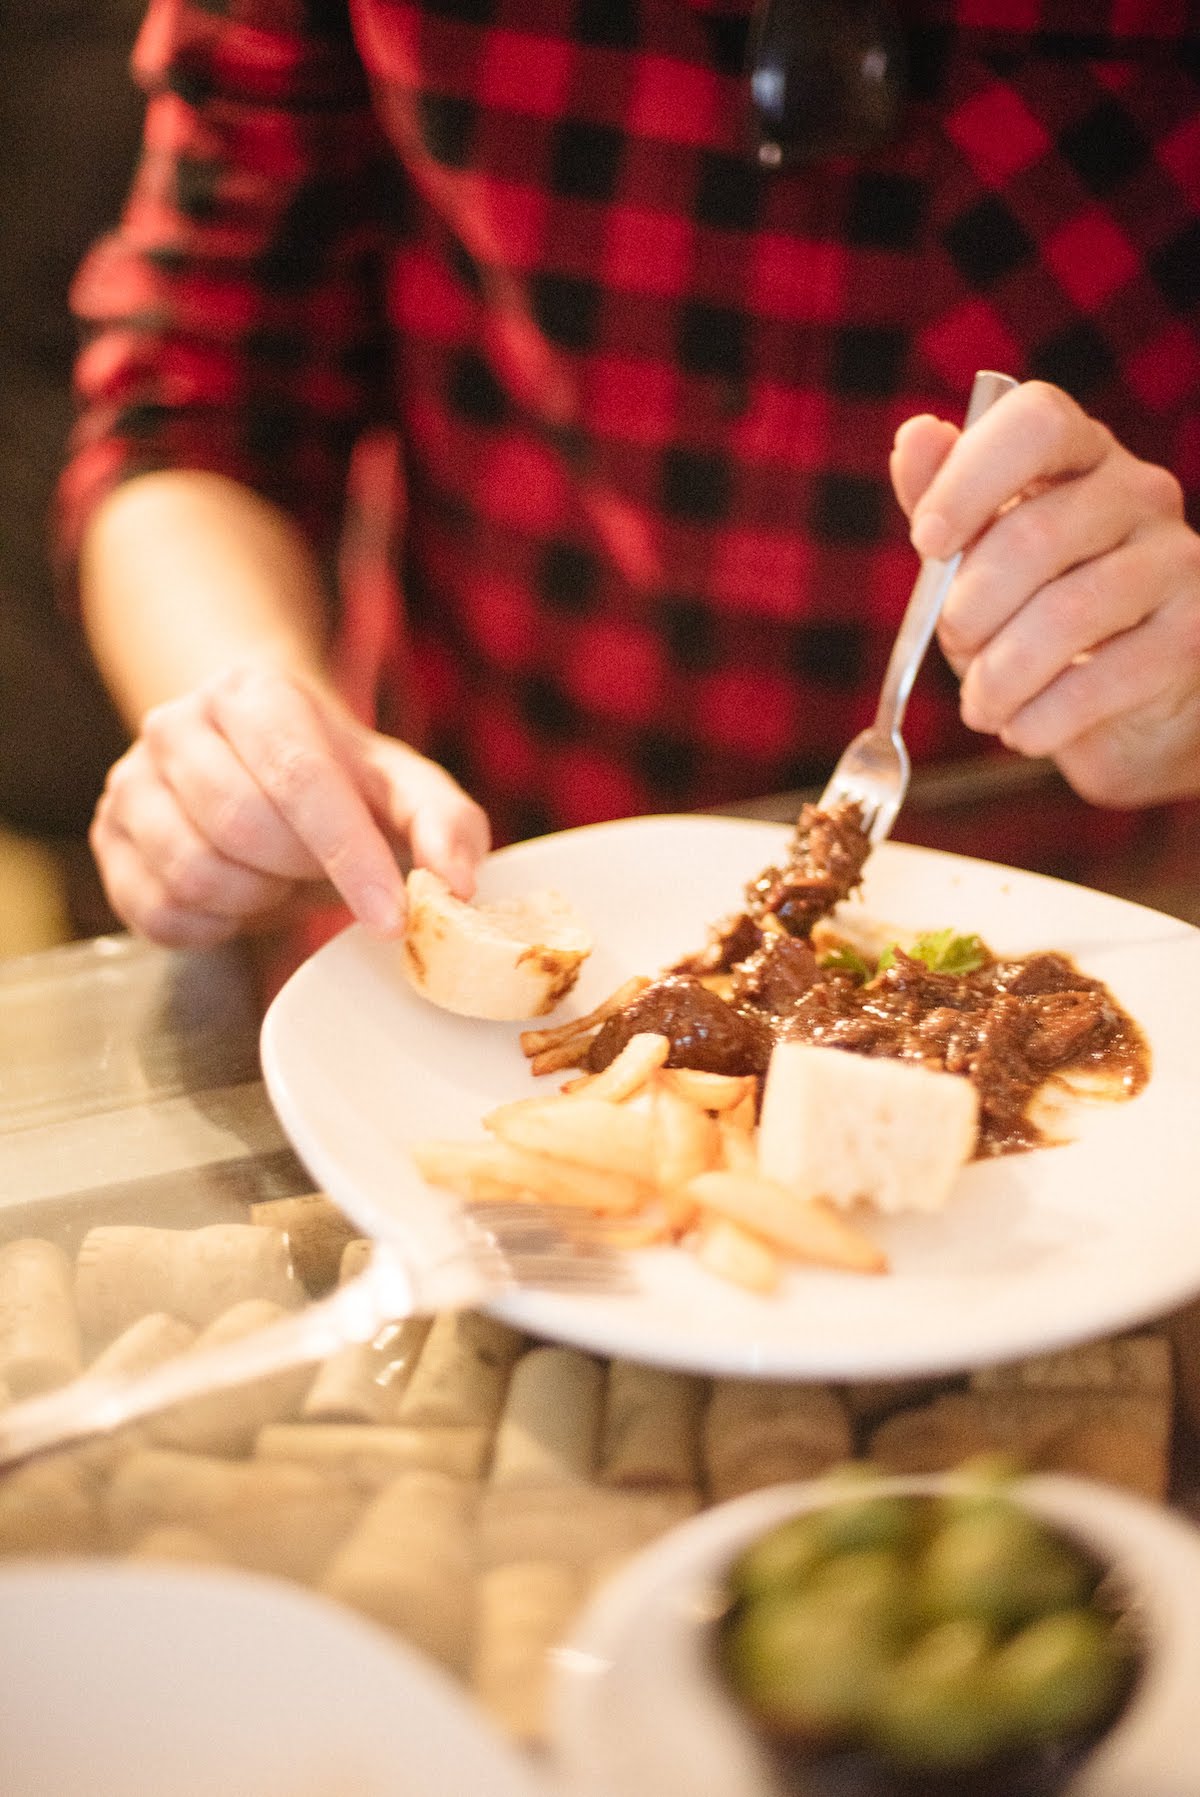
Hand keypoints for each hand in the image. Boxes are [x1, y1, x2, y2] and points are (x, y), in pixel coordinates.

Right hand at [90, 664, 489, 945]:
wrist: (255, 764)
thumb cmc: (339, 782)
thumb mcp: (403, 788)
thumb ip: (445, 825)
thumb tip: (457, 884)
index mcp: (254, 692)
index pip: (300, 779)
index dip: (349, 857)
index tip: (391, 918)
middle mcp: (176, 723)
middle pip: (242, 827)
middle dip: (301, 872)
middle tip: (323, 870)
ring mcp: (129, 781)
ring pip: (195, 874)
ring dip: (257, 899)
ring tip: (279, 874)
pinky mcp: (107, 842)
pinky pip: (160, 913)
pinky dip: (215, 926)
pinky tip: (241, 895)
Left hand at [890, 380, 1199, 806]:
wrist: (1127, 707)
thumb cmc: (1037, 617)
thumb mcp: (976, 560)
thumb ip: (942, 501)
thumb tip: (916, 436)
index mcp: (1079, 456)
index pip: (1035, 422)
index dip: (968, 479)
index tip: (927, 542)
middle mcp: (1138, 493)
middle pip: (1034, 533)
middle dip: (970, 610)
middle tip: (956, 647)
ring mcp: (1176, 561)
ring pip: (1066, 613)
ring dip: (1000, 677)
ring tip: (982, 707)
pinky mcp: (1194, 635)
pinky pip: (1100, 680)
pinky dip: (1041, 717)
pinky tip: (1023, 729)